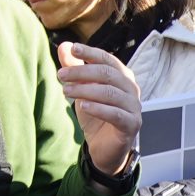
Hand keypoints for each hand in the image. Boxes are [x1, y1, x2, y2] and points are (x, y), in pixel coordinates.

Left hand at [56, 41, 141, 176]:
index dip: (90, 53)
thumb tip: (64, 46)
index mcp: (122, 77)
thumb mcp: (82, 90)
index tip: (72, 48)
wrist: (104, 149)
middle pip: (108, 74)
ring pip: (110, 93)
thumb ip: (75, 68)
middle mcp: (131, 89)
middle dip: (82, 72)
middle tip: (61, 75)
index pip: (107, 60)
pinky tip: (83, 106)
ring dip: (85, 90)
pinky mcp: (131, 125)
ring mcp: (134, 107)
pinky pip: (116, 114)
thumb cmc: (96, 116)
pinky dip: (99, 109)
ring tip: (66, 91)